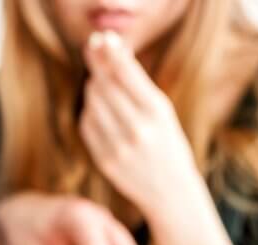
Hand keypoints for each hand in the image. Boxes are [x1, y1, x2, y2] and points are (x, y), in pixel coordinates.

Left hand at [79, 32, 199, 214]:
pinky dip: (90, 111)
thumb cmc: (168, 144)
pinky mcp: (104, 160)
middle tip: (94, 51)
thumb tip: (112, 51)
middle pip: (104, 85)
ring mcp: (118, 147)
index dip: (110, 52)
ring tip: (102, 83)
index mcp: (157, 112)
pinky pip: (87, 124)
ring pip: (92, 102)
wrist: (170, 192)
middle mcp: (137, 129)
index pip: (125, 72)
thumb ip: (138, 84)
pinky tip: (99, 108)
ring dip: (94, 87)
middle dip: (97, 65)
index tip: (103, 39)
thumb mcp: (163, 111)